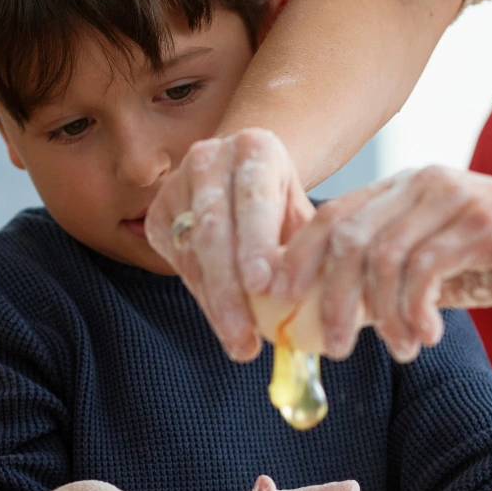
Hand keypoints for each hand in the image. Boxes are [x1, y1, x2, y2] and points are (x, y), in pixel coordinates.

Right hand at [146, 128, 315, 360]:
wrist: (243, 180)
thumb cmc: (282, 204)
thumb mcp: (303, 215)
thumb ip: (312, 249)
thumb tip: (333, 301)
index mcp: (255, 148)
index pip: (254, 198)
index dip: (256, 243)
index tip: (263, 286)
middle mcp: (210, 158)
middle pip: (214, 229)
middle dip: (229, 288)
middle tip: (245, 334)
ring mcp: (177, 184)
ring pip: (193, 251)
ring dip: (216, 303)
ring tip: (239, 342)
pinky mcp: (158, 213)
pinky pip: (179, 262)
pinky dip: (203, 297)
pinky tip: (224, 323)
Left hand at [273, 167, 491, 361]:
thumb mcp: (447, 267)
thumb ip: (398, 282)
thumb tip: (339, 316)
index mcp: (404, 189)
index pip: (330, 219)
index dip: (295, 261)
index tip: (279, 305)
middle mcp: (421, 184)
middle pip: (344, 240)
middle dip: (327, 300)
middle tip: (332, 347)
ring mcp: (451, 198)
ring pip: (380, 259)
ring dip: (379, 316)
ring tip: (398, 350)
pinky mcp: (481, 222)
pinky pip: (423, 270)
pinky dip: (414, 312)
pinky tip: (426, 338)